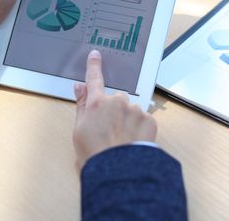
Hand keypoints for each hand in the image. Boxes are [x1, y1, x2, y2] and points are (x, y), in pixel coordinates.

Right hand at [73, 50, 156, 169]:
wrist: (119, 172)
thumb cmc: (95, 156)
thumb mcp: (79, 131)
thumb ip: (81, 106)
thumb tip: (79, 87)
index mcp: (96, 104)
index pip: (94, 79)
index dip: (94, 66)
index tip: (95, 55)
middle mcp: (116, 102)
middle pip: (116, 100)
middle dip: (115, 111)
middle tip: (110, 132)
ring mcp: (134, 110)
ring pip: (131, 111)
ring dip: (128, 121)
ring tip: (123, 141)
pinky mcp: (149, 120)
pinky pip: (144, 121)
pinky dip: (140, 130)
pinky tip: (134, 142)